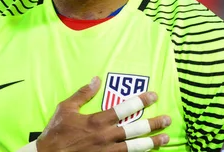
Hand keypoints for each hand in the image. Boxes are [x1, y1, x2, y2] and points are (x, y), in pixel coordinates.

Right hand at [36, 77, 170, 151]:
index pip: (125, 108)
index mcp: (97, 121)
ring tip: (165, 138)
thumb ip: (82, 94)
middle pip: (135, 129)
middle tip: (167, 119)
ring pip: (135, 147)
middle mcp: (105, 136)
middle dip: (153, 124)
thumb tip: (96, 79)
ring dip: (151, 142)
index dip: (141, 101)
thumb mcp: (66, 108)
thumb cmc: (56, 133)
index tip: (154, 96)